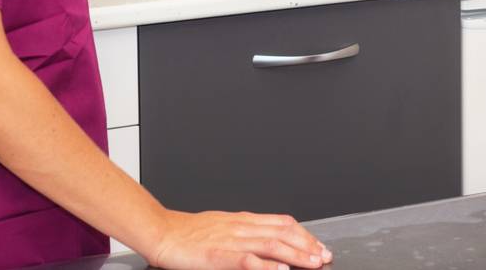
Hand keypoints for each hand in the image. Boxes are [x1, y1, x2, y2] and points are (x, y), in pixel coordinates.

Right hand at [143, 208, 332, 269]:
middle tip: (324, 256)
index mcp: (243, 220)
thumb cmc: (189, 233)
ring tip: (313, 263)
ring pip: (271, 244)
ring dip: (296, 254)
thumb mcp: (223, 227)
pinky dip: (265, 265)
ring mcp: (231, 240)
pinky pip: (246, 259)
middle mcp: (242, 227)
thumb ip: (245, 233)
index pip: (282, 223)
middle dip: (307, 245)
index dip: (304, 234)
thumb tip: (266, 241)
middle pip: (283, 232)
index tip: (318, 245)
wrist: (161, 231)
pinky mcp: (218, 255)